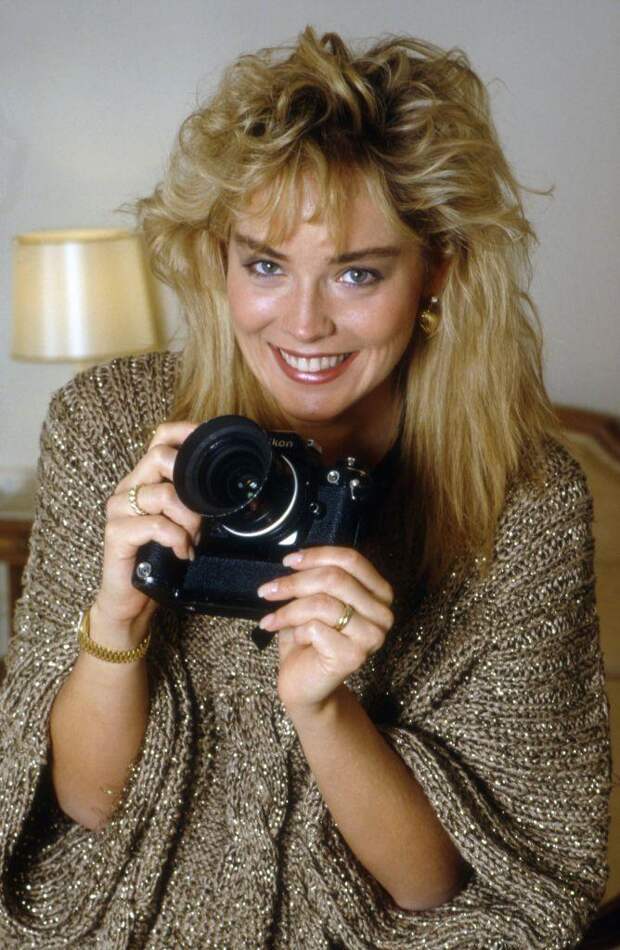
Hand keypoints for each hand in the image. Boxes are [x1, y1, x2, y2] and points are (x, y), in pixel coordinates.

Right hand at [91, 422, 201, 646]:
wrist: (132, 601)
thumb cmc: (159, 560)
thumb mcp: (183, 524)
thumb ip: (194, 502)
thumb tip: (229, 490)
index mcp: (144, 480)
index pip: (159, 438)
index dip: (185, 432)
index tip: (210, 440)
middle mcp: (128, 489)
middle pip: (159, 457)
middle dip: (191, 486)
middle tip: (202, 515)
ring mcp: (118, 510)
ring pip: (163, 494)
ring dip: (189, 520)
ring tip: (192, 540)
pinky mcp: (116, 533)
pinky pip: (156, 524)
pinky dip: (177, 539)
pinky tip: (182, 552)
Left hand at [257, 547, 393, 716]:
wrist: (306, 685)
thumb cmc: (310, 638)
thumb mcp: (315, 598)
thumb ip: (317, 577)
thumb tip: (296, 557)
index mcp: (379, 593)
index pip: (351, 560)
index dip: (317, 555)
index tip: (288, 561)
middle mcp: (382, 613)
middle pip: (335, 578)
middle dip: (294, 582)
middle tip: (267, 591)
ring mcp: (371, 636)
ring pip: (322, 603)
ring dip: (289, 610)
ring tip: (272, 618)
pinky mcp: (354, 656)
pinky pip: (315, 628)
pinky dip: (296, 630)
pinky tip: (294, 639)